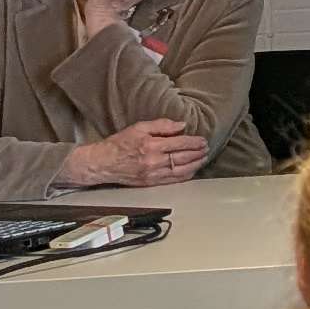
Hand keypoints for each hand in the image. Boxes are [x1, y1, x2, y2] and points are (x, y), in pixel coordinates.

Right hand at [61, 117, 205, 188]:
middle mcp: (153, 162)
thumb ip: (162, 125)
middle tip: (207, 148)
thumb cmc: (119, 143)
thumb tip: (182, 125)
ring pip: (181, 171)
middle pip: (183, 158)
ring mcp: (152, 175)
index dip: (194, 142)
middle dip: (198, 153)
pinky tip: (192, 171)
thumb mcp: (139, 127)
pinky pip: (173, 181)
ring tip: (204, 158)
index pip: (180, 143)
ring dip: (195, 165)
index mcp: (151, 146)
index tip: (203, 140)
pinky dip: (185, 176)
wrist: (102, 163)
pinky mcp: (150, 183)